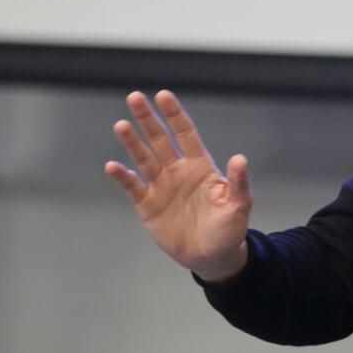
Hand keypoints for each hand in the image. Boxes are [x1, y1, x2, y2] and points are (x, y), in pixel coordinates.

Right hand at [103, 89, 251, 281]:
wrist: (212, 257)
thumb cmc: (229, 229)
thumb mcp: (239, 206)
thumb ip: (238, 183)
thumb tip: (240, 158)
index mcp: (200, 166)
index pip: (185, 134)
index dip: (174, 115)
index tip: (163, 95)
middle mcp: (178, 171)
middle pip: (160, 139)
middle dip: (148, 119)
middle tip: (134, 97)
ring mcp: (161, 186)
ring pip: (144, 158)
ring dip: (132, 142)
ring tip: (121, 125)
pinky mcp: (148, 205)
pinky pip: (133, 187)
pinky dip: (123, 176)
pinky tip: (112, 165)